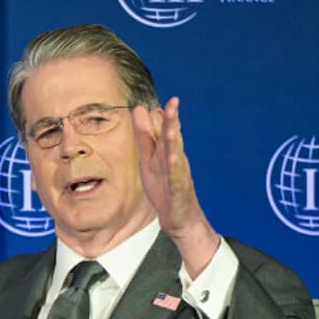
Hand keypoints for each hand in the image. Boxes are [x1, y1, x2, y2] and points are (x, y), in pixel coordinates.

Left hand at [133, 97, 219, 277]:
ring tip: (171, 129)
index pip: (167, 130)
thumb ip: (146, 135)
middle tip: (174, 104)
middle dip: (173, 122)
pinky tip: (173, 160)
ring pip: (176, 157)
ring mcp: (178, 176)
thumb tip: (141, 109)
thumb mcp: (149, 159)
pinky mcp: (178, 192)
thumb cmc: (164, 187)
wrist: (178, 218)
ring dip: (174, 143)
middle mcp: (175, 161)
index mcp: (167, 152)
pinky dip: (175, 170)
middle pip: (173, 139)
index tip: (170, 100)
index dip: (168, 115)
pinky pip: (176, 180)